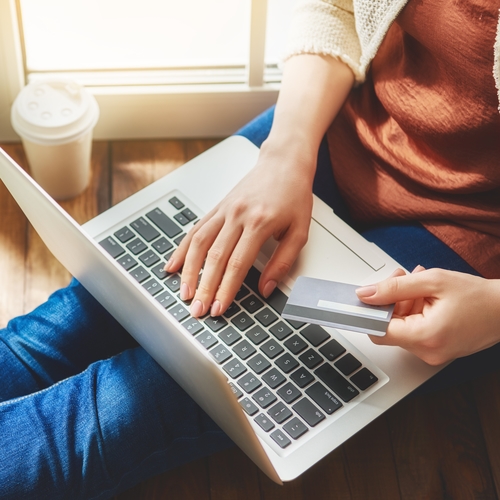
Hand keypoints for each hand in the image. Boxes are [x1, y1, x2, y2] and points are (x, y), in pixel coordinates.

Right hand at [165, 143, 314, 316]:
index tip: (219, 308)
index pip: (238, 264)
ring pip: (199, 244)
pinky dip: (183, 249)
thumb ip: (283, 262)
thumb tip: (266, 288)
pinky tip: (174, 265)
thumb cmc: (294, 195)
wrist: (283, 162)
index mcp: (259, 223)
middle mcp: (237, 216)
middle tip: (197, 310)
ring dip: (189, 271)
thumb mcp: (300, 231)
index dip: (226, 289)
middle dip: (204, 287)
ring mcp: (224, 210)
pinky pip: (195, 230)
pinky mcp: (217, 207)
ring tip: (184, 293)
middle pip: (214, 258)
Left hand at [356, 268, 499, 364]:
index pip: (378, 331)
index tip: (365, 298)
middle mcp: (427, 352)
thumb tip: (366, 294)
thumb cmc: (479, 296)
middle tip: (402, 278)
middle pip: (389, 327)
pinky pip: (414, 331)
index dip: (369, 312)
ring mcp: (432, 354)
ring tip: (420, 284)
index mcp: (425, 337)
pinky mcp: (437, 350)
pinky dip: (415, 312)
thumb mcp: (432, 281)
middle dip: (391, 300)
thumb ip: (395, 287)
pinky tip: (427, 296)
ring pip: (401, 327)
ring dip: (404, 303)